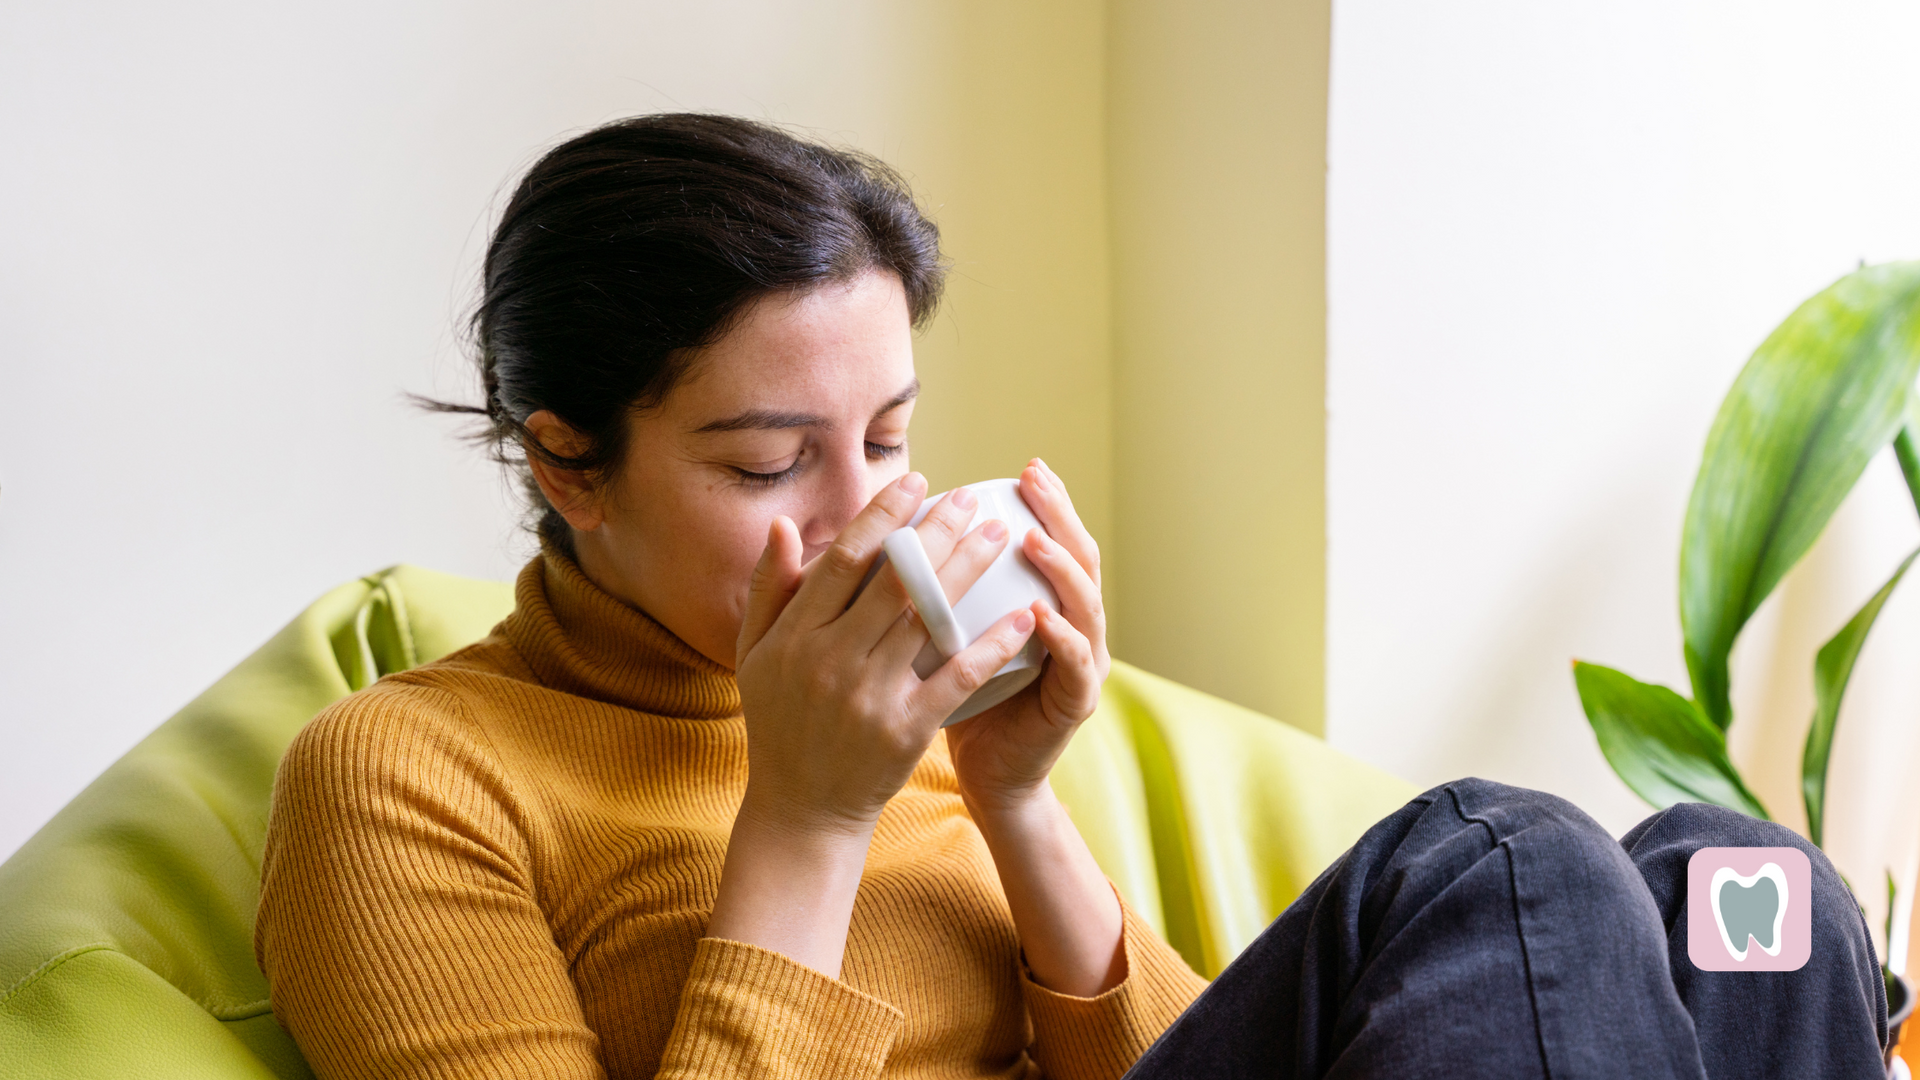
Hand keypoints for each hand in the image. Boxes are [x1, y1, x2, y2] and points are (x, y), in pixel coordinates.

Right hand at [732, 472, 1038, 836]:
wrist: (803, 808)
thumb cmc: (780, 723)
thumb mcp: (755, 655)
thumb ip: (768, 589)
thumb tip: (786, 526)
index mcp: (795, 636)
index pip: (845, 561)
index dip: (883, 516)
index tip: (916, 482)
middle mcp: (831, 661)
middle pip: (895, 581)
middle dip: (939, 532)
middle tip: (973, 498)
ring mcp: (871, 696)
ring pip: (929, 620)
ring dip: (969, 572)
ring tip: (1001, 536)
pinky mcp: (907, 730)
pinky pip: (957, 677)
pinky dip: (992, 645)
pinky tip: (1023, 616)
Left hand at [944, 459, 1110, 816]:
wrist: (985, 775)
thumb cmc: (957, 700)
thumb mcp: (942, 635)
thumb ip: (931, 589)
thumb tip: (889, 533)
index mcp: (1046, 603)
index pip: (1053, 540)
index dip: (1046, 503)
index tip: (1024, 468)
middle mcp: (1073, 626)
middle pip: (1079, 558)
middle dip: (1060, 515)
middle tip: (1036, 480)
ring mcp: (1081, 664)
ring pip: (1085, 603)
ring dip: (1061, 568)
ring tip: (1033, 539)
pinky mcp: (1076, 702)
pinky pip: (1076, 663)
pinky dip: (1061, 636)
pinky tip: (1039, 613)